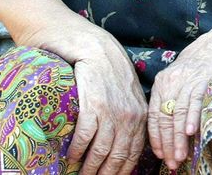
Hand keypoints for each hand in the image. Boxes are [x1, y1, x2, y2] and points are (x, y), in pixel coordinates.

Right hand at [66, 47, 146, 174]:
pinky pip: (86, 136)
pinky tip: (71, 156)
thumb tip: (122, 144)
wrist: (96, 49)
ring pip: (101, 151)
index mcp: (140, 117)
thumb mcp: (128, 97)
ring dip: (89, 168)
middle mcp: (129, 117)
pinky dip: (77, 149)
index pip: (133, 154)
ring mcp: (112, 112)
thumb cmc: (110, 74)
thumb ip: (129, 119)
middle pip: (117, 157)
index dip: (121, 172)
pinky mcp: (93, 105)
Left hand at [148, 24, 211, 169]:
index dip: (156, 138)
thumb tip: (167, 135)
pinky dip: (193, 118)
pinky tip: (191, 133)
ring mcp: (186, 80)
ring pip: (178, 113)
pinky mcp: (203, 79)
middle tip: (171, 162)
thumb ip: (170, 103)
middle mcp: (170, 82)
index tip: (159, 155)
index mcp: (160, 84)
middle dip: (168, 143)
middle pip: (165, 118)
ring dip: (179, 138)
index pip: (153, 116)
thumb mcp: (177, 83)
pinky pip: (195, 101)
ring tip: (180, 156)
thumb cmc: (195, 70)